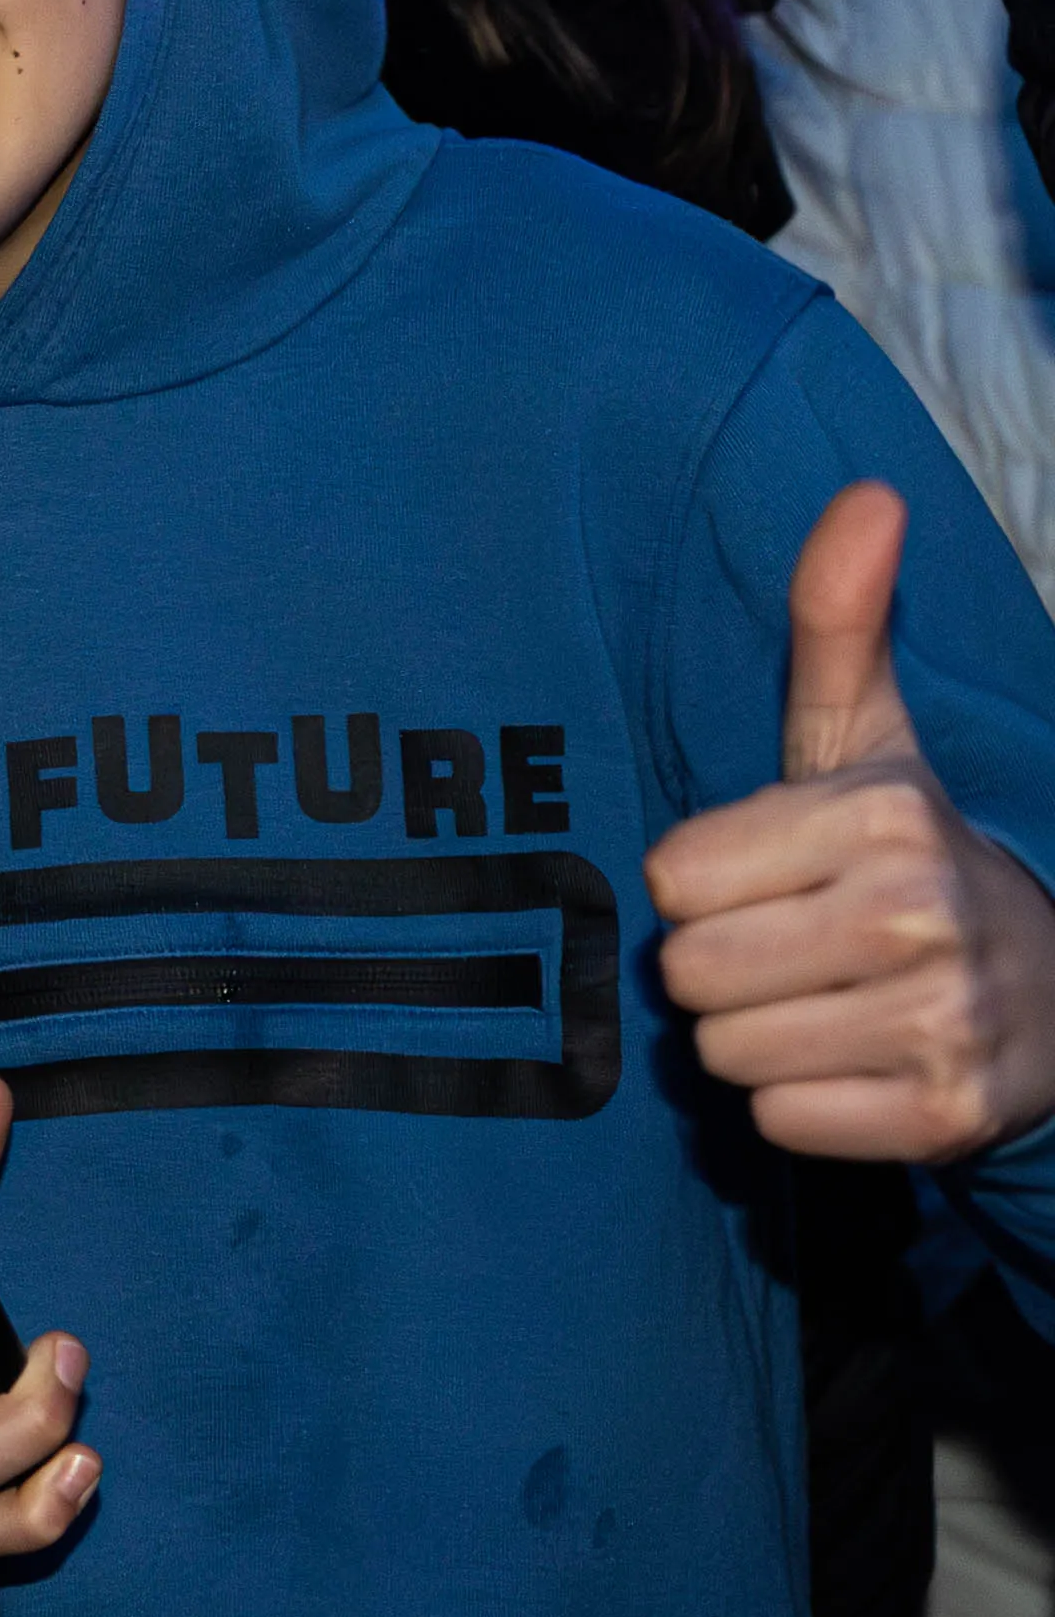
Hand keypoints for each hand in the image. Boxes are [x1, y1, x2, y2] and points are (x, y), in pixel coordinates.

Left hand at [653, 481, 1054, 1162]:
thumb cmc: (912, 856)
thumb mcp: (869, 738)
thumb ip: (839, 623)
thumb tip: (867, 494)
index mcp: (882, 815)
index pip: (672, 880)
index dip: (708, 884)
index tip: (774, 877)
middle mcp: (917, 914)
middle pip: (688, 974)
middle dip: (724, 968)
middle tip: (794, 948)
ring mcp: (941, 1022)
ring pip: (726, 1055)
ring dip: (758, 1038)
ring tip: (826, 1002)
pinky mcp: (944, 1116)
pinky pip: (778, 1123)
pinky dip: (804, 1106)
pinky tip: (857, 1063)